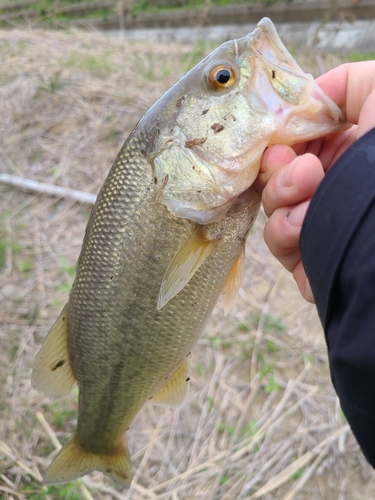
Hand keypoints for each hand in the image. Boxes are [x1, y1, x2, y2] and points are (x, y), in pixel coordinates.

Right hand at [254, 62, 374, 302]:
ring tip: (309, 185)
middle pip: (278, 169)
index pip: (298, 140)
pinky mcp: (303, 254)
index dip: (283, 133)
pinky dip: (286, 226)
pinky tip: (306, 224)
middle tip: (285, 159)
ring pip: (272, 201)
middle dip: (277, 161)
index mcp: (347, 152)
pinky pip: (274, 235)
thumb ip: (347, 82)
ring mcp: (314, 220)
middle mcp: (329, 185)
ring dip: (282, 190)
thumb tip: (309, 100)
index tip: (279, 129)